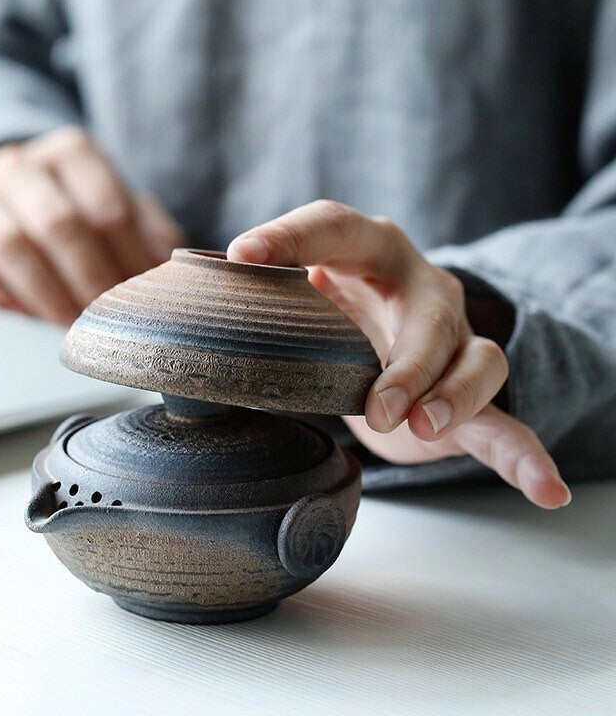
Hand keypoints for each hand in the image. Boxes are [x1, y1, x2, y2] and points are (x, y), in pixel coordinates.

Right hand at [0, 126, 184, 323]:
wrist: (4, 194)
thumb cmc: (74, 206)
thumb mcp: (117, 203)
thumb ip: (149, 230)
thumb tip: (176, 273)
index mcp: (73, 153)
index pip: (107, 208)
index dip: (128, 260)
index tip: (143, 298)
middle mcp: (21, 166)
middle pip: (58, 224)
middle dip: (90, 280)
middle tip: (110, 319)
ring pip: (9, 244)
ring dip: (48, 294)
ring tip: (74, 326)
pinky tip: (27, 319)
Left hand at [227, 200, 570, 508]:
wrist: (386, 334)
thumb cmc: (332, 312)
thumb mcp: (295, 299)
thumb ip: (251, 299)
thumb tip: (173, 294)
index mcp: (368, 251)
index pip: (335, 226)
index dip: (292, 235)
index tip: (243, 257)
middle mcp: (420, 289)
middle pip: (428, 312)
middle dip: (404, 360)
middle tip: (372, 403)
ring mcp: (452, 339)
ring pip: (475, 359)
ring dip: (453, 395)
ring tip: (423, 429)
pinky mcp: (466, 392)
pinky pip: (505, 420)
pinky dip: (526, 454)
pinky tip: (542, 489)